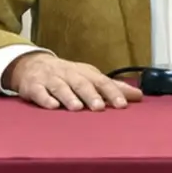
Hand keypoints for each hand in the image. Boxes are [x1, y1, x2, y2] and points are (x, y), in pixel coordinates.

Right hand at [2, 52, 143, 110]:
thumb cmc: (68, 75)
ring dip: (69, 96)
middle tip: (99, 107)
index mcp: (85, 73)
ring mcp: (51, 80)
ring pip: (60, 87)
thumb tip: (139, 96)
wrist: (32, 64)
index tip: (122, 105)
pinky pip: (39, 92)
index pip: (102, 82)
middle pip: (81, 83)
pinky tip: (52, 106)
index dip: (112, 92)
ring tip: (77, 108)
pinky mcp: (34, 86)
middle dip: (90, 95)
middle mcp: (69, 74)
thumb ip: (113, 88)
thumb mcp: (90, 78)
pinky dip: (45, 99)